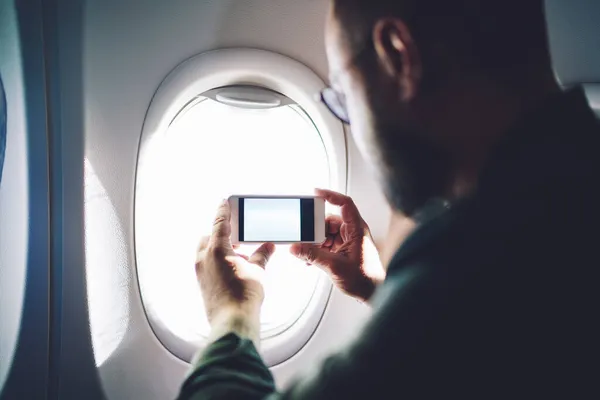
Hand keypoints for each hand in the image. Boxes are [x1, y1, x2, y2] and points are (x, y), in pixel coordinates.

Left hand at [195, 200, 274, 342]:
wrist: (233, 322)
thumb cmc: (245, 295)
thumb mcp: (258, 270)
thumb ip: (262, 255)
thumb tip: (268, 246)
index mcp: (216, 249)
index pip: (220, 222)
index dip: (224, 210)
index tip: (224, 202)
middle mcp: (204, 258)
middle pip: (209, 236)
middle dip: (221, 233)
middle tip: (238, 234)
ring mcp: (200, 272)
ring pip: (206, 251)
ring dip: (220, 248)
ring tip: (240, 254)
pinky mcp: (202, 284)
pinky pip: (207, 264)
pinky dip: (217, 260)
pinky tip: (233, 269)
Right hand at [291, 189, 384, 302]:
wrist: (372, 294)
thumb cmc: (364, 279)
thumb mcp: (334, 266)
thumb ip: (313, 256)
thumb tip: (296, 248)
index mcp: (357, 230)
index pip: (345, 204)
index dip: (330, 195)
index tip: (315, 193)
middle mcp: (352, 232)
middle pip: (329, 220)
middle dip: (315, 228)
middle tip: (304, 236)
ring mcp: (348, 241)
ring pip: (326, 233)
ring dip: (315, 242)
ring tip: (307, 252)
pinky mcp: (343, 250)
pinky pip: (326, 243)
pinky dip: (318, 249)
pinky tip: (310, 258)